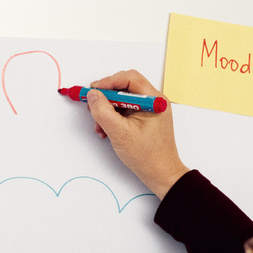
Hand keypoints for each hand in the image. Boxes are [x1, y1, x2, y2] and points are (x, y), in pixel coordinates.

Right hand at [87, 70, 188, 199]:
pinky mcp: (144, 118)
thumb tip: (92, 95)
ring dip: (107, 110)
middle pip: (124, 88)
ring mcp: (149, 110)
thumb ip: (103, 112)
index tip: (93, 91)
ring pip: (122, 100)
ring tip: (99, 126)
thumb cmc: (147, 156)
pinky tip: (106, 130)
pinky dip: (113, 118)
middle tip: (92, 106)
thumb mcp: (120, 133)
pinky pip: (125, 111)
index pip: (129, 78)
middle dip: (106, 98)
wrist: (160, 174)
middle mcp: (153, 101)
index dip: (108, 82)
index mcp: (154, 100)